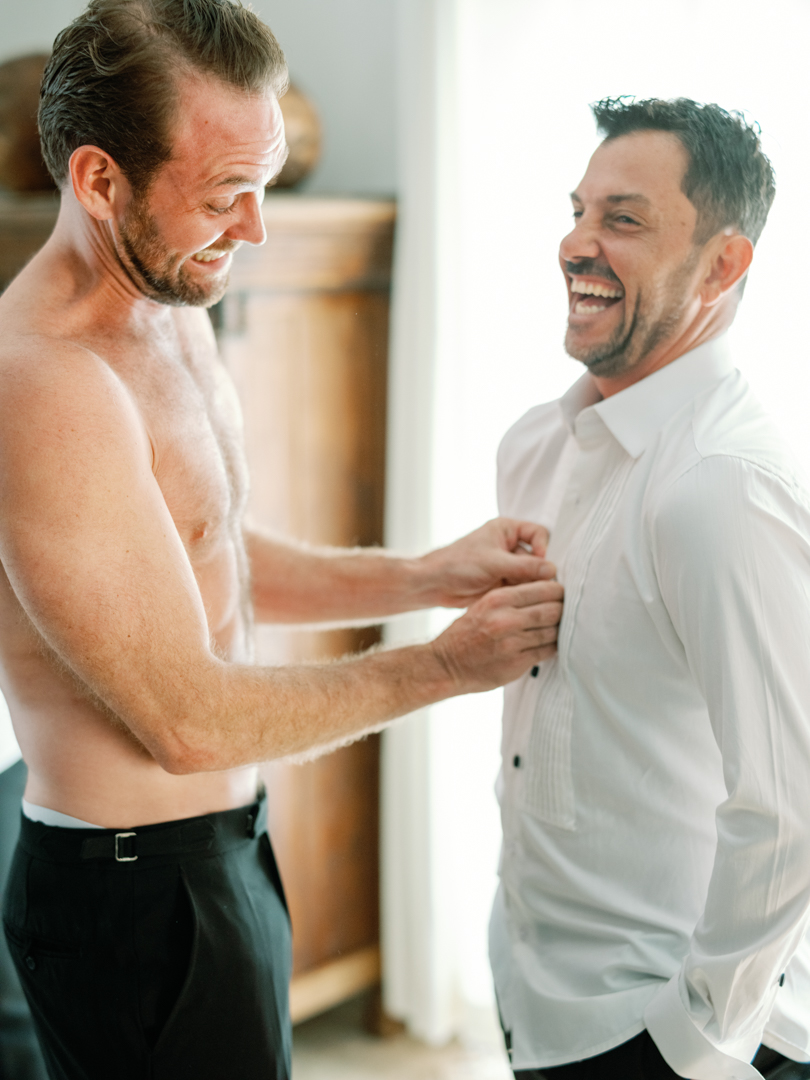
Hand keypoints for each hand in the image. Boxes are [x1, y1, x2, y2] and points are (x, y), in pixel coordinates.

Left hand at [417, 518, 554, 607]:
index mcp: (507, 530)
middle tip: (539, 586)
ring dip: (531, 586)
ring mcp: (507, 565)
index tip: (541, 563)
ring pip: (532, 575)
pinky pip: (522, 588)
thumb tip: (552, 570)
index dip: (543, 548)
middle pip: (538, 557)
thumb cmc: (457, 564)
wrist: (435, 585)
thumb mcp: (493, 563)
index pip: (539, 533)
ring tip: (525, 595)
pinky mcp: (504, 583)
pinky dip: (523, 595)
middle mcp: (509, 546)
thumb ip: (524, 566)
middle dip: (538, 572)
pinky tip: (520, 602)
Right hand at [430, 578, 563, 693]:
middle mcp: (505, 619)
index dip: (557, 591)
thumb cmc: (466, 632)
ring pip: (553, 632)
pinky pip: (547, 651)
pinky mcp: (517, 664)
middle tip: (563, 612)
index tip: (559, 595)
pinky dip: (552, 646)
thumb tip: (546, 589)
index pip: (544, 589)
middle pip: (553, 610)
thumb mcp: (483, 605)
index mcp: (498, 599)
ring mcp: (512, 644)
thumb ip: (512, 597)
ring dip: (558, 630)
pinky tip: (547, 644)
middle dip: (562, 610)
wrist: (446, 664)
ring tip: (556, 628)